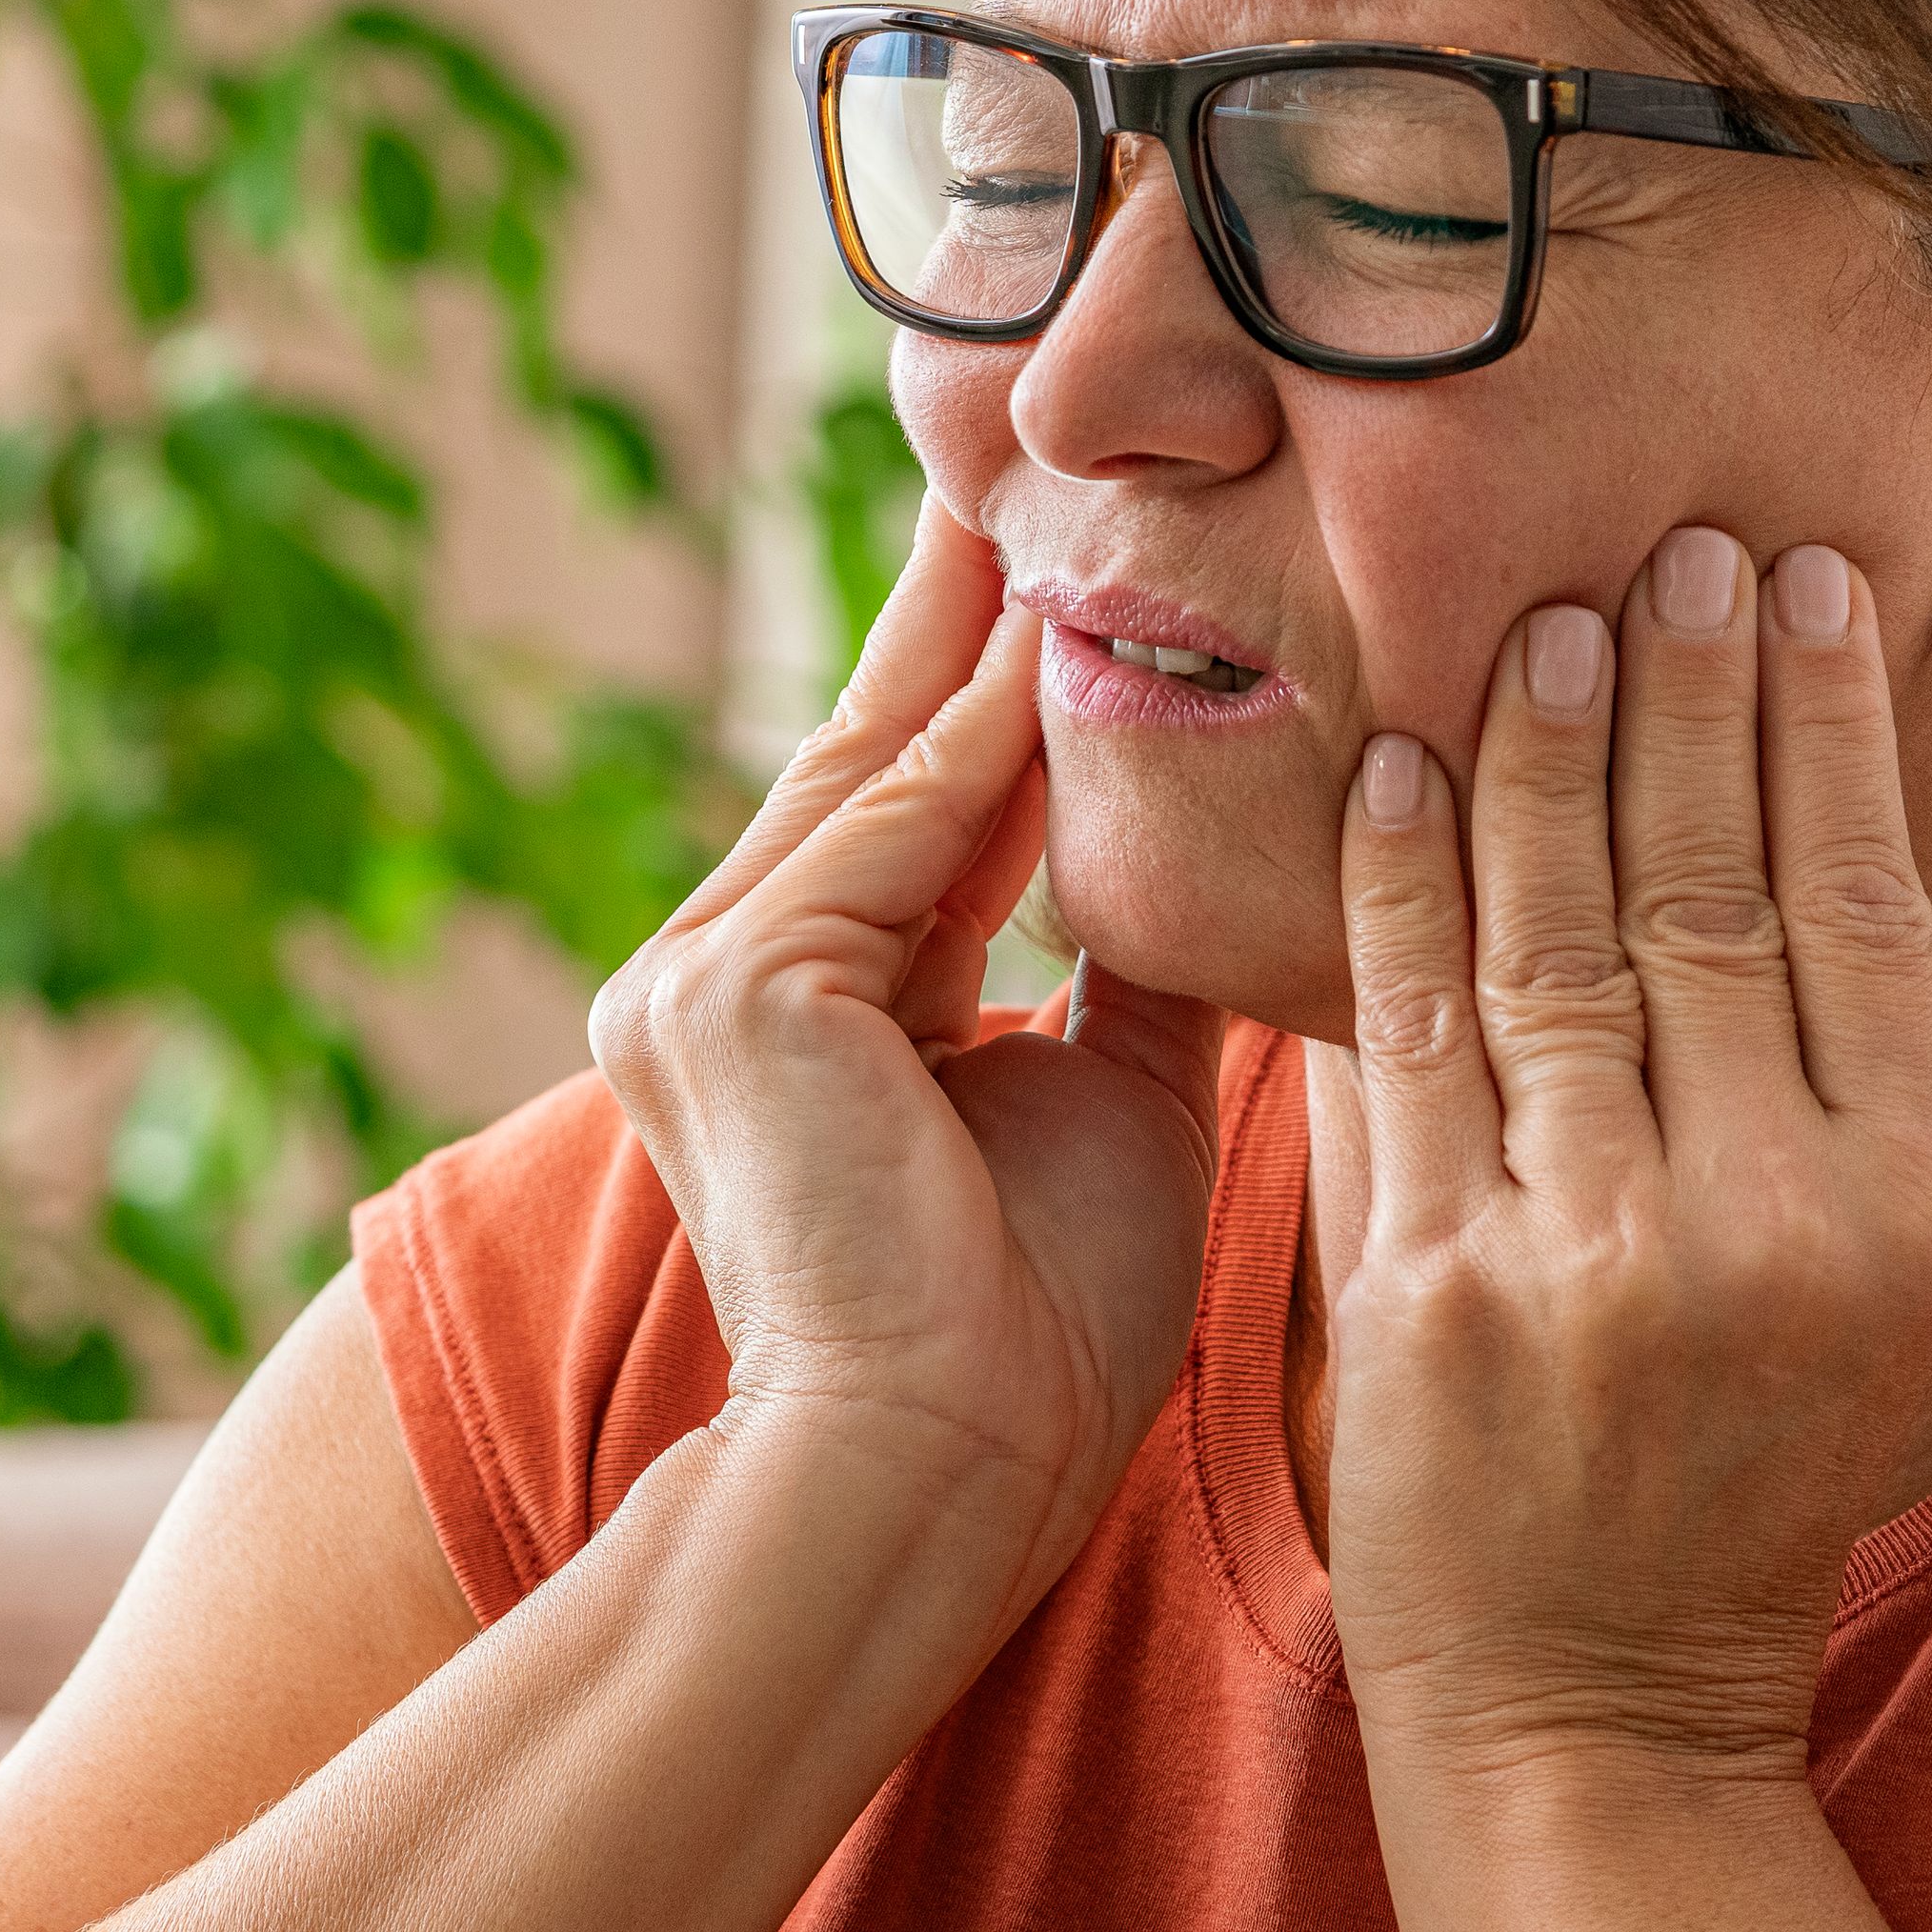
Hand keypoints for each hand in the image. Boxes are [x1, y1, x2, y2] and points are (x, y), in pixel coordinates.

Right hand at [585, 498, 1226, 1641]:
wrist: (934, 1486)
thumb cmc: (1029, 1341)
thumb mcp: (1109, 1105)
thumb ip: (1133, 967)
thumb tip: (1233, 851)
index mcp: (783, 1013)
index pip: (900, 805)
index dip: (982, 680)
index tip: (1066, 554)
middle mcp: (707, 977)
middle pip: (873, 750)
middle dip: (966, 604)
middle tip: (1046, 444)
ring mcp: (698, 979)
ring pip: (888, 769)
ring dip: (997, 630)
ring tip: (1084, 481)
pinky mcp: (735, 992)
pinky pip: (900, 825)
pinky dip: (996, 733)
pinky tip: (1074, 624)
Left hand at [1305, 527, 1931, 1780]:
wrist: (1591, 1714)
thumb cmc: (1718, 1479)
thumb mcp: (1846, 1290)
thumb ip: (1812, 1080)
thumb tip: (1766, 805)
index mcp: (1906, 1217)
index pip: (1866, 909)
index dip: (1830, 731)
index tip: (1800, 584)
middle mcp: (1772, 1228)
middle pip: (1720, 891)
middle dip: (1690, 696)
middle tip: (1671, 542)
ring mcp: (1597, 1261)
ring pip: (1564, 937)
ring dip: (1546, 753)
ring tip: (1539, 615)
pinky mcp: (1435, 1294)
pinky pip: (1410, 1034)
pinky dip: (1396, 887)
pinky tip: (1389, 766)